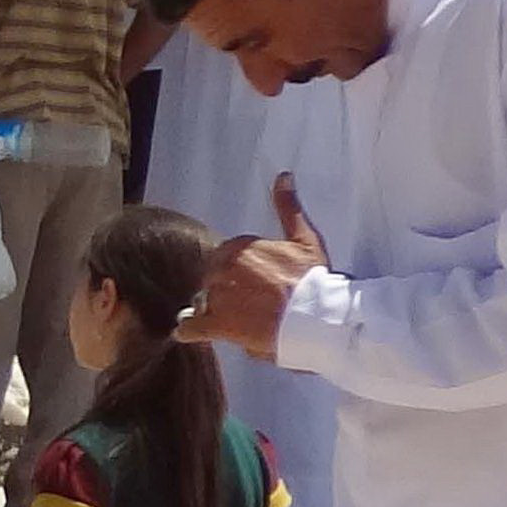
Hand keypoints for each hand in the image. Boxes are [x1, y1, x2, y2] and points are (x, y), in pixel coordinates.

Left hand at [186, 174, 325, 360]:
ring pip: (205, 303)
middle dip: (229, 291)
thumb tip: (283, 176)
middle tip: (255, 305)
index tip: (260, 284)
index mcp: (238, 247)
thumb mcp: (304, 238)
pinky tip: (189, 331)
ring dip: (218, 311)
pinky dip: (189, 330)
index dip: (242, 274)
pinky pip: (191, 327)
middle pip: (213, 281)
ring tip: (245, 321)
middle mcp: (221, 269)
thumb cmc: (313, 279)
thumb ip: (288, 207)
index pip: (227, 261)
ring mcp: (216, 296)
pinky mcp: (217, 323)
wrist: (317, 316)